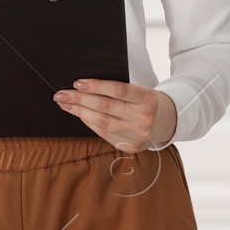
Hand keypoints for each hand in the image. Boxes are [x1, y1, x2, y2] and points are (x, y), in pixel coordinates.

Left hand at [54, 80, 177, 152]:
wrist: (167, 122)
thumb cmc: (147, 102)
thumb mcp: (140, 91)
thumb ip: (117, 90)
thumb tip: (84, 87)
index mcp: (147, 99)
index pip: (118, 90)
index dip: (96, 86)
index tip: (77, 83)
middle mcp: (143, 118)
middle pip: (105, 108)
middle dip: (80, 99)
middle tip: (62, 94)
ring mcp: (137, 135)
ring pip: (102, 123)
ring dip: (79, 112)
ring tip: (65, 104)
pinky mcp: (130, 146)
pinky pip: (104, 133)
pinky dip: (89, 123)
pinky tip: (79, 114)